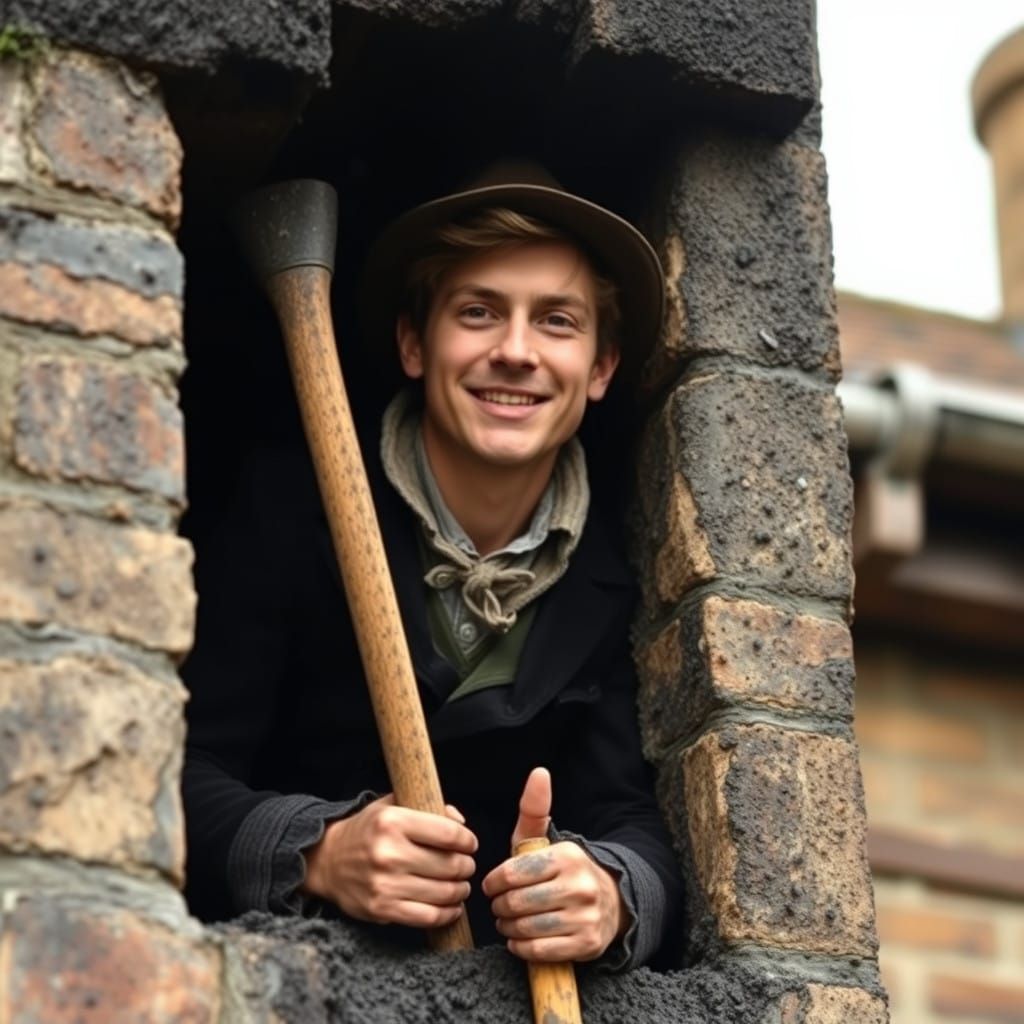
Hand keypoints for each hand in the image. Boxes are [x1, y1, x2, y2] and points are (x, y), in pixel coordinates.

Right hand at [302, 794, 476, 928]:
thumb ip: (428, 807)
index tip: (470, 844)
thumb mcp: (392, 805)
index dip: (467, 840)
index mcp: (393, 821)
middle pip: (450, 865)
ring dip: (461, 890)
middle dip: (466, 866)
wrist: (327, 861)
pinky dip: (447, 913)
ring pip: (443, 892)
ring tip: (461, 885)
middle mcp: (388, 852)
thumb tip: (460, 822)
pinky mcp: (382, 910)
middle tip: (467, 866)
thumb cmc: (367, 831)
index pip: (448, 833)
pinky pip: (428, 917)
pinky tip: (451, 906)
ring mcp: (384, 884)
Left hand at [482, 767, 626, 961]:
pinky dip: (521, 947)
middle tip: (499, 907)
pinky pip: (539, 951)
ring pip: (526, 928)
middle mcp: (579, 885)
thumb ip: (534, 809)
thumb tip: (539, 772)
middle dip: (500, 907)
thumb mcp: (547, 840)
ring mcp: (585, 917)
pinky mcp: (586, 945)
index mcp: (567, 856)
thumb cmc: (563, 870)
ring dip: (508, 928)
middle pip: (516, 903)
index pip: (512, 873)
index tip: (492, 886)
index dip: (494, 883)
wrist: (610, 901)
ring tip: (507, 922)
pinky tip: (520, 940)